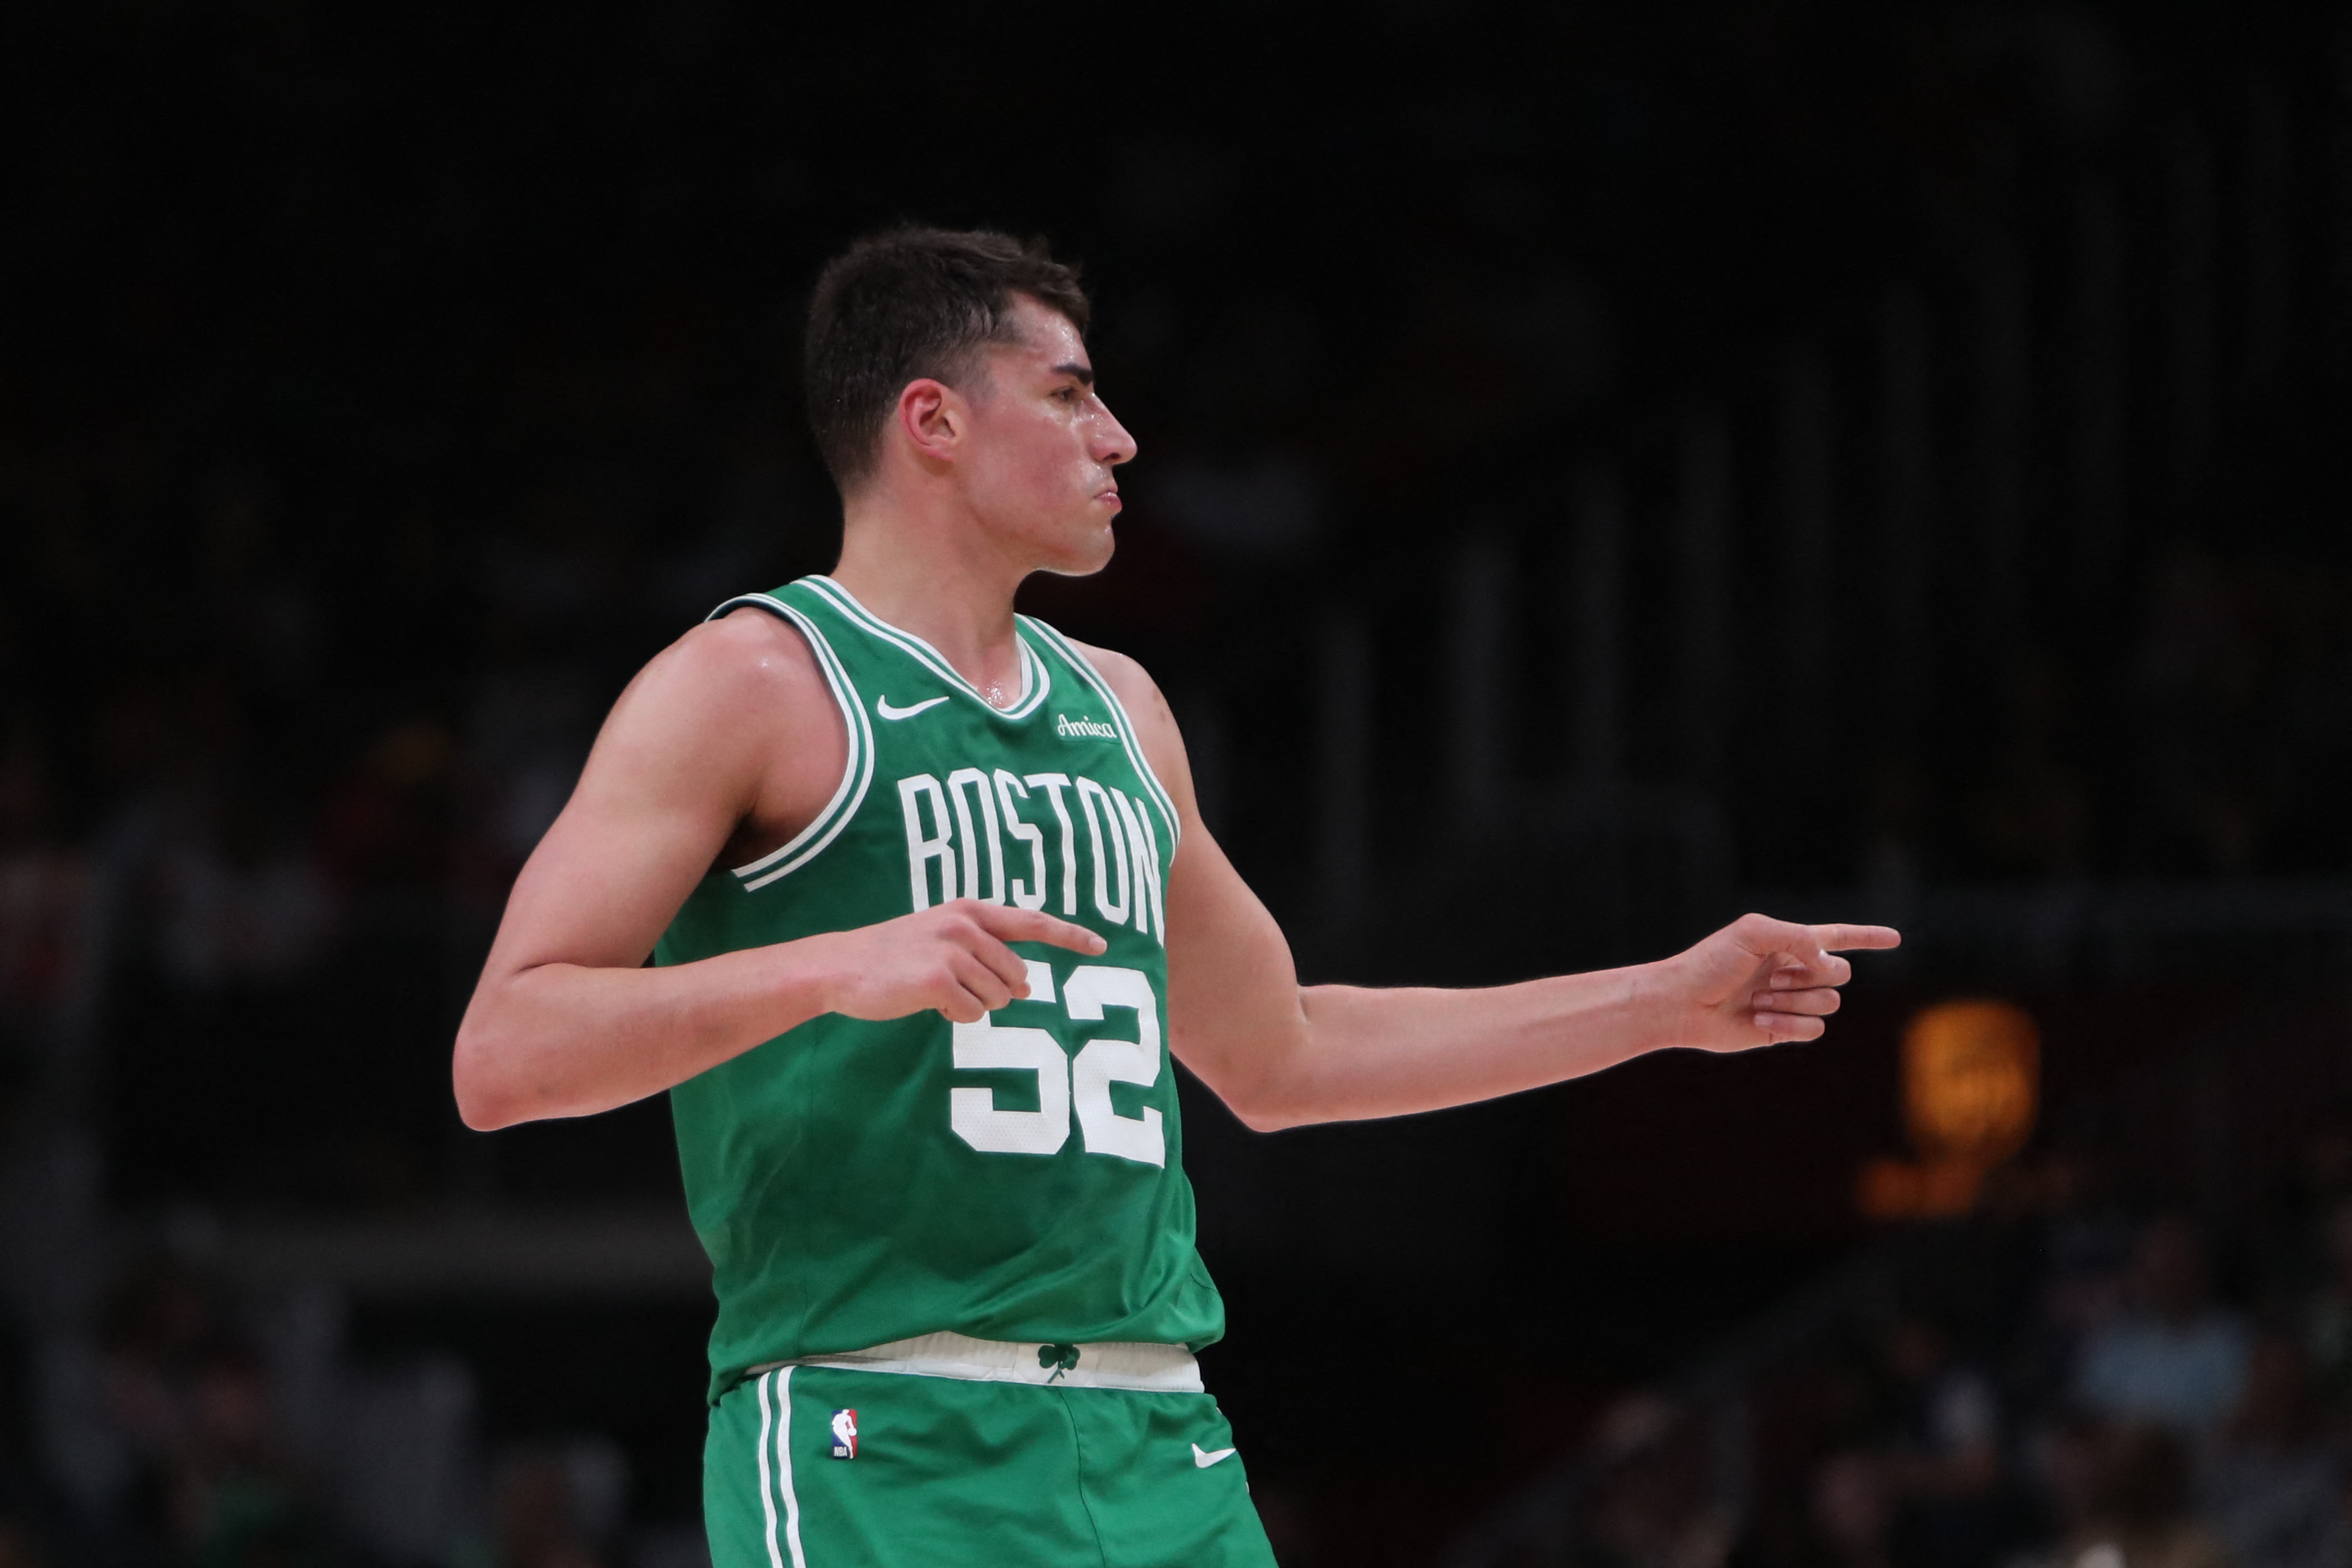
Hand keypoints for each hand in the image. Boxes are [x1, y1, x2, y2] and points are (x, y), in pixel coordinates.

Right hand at [809, 900, 1106, 1023]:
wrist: (842, 966)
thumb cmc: (894, 956)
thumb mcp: (941, 936)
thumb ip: (985, 952)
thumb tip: (1027, 987)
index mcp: (969, 911)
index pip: (1032, 922)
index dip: (1069, 935)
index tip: (1101, 946)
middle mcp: (965, 926)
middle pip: (1017, 976)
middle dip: (996, 992)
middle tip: (955, 987)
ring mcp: (952, 952)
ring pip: (997, 998)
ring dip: (973, 1005)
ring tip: (937, 991)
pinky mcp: (939, 981)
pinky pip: (972, 1014)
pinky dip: (955, 1016)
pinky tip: (928, 1003)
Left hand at [1652, 913, 1900, 1052]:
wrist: (1683, 1003)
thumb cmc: (1710, 963)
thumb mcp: (1752, 932)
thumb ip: (1797, 936)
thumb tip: (1826, 960)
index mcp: (1789, 943)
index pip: (1838, 937)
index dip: (1868, 938)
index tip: (1895, 939)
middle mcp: (1794, 971)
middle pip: (1840, 973)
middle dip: (1812, 976)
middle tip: (1772, 977)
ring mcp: (1791, 1001)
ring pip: (1829, 1004)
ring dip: (1795, 1002)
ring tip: (1758, 999)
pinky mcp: (1783, 1029)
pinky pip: (1814, 1031)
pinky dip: (1790, 1025)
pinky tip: (1759, 1020)